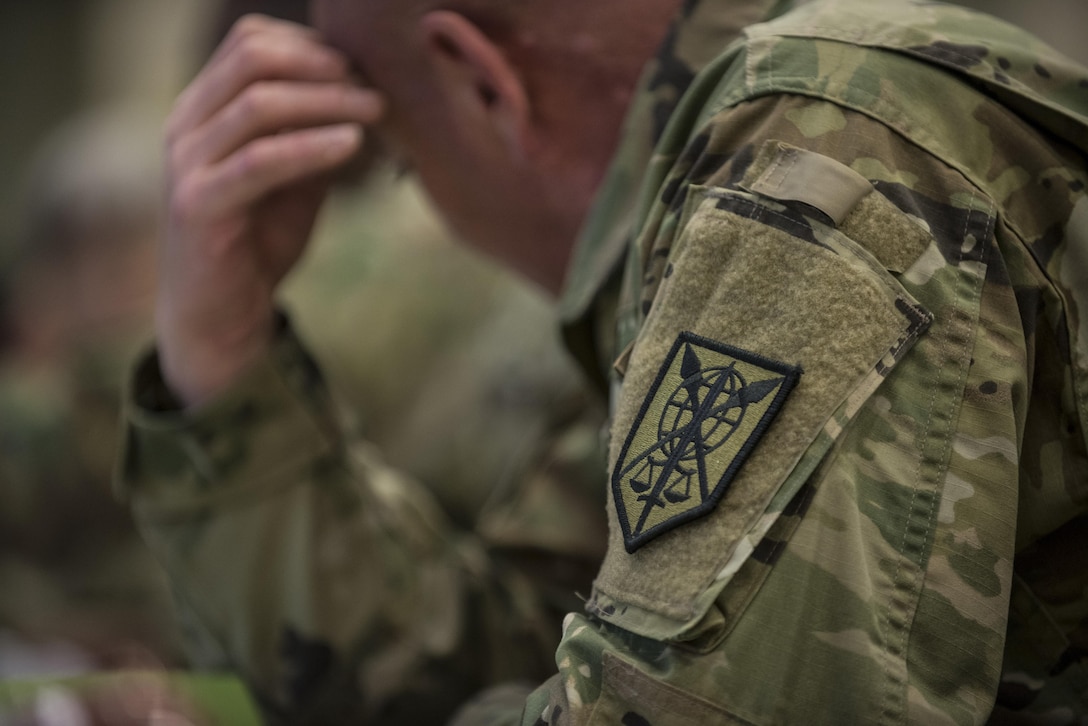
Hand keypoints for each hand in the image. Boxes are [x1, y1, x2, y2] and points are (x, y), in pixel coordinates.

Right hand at [157, 14, 383, 405]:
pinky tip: (352, 144)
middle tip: (373, 86)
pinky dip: (311, 147)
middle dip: (322, 65)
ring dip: (326, 101)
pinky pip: (260, 161)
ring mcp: (186, 164)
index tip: (363, 67)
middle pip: (252, 58)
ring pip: (257, 104)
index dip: (312, 46)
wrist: (222, 317)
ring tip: (376, 110)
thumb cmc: (258, 242)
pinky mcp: (198, 206)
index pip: (250, 43)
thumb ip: (317, 135)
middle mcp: (186, 127)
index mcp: (203, 110)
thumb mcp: (296, 178)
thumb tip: (369, 96)